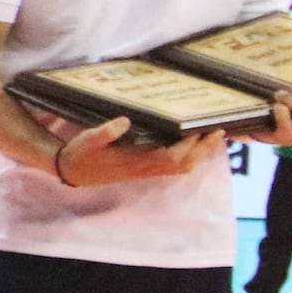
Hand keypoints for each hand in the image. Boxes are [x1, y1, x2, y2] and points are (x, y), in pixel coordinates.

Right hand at [52, 116, 228, 185]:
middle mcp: (145, 168)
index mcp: (136, 161)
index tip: (201, 128)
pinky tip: (192, 145)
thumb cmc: (81, 153)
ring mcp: (146, 171)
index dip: (189, 145)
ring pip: (181, 167)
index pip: (171, 156)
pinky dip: (188, 157)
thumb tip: (124, 120)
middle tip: (219, 131)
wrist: (72, 172)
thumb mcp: (88, 139)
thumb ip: (106, 131)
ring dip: (199, 154)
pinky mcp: (144, 169)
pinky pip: (173, 166)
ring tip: (212, 137)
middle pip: (184, 164)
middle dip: (203, 149)